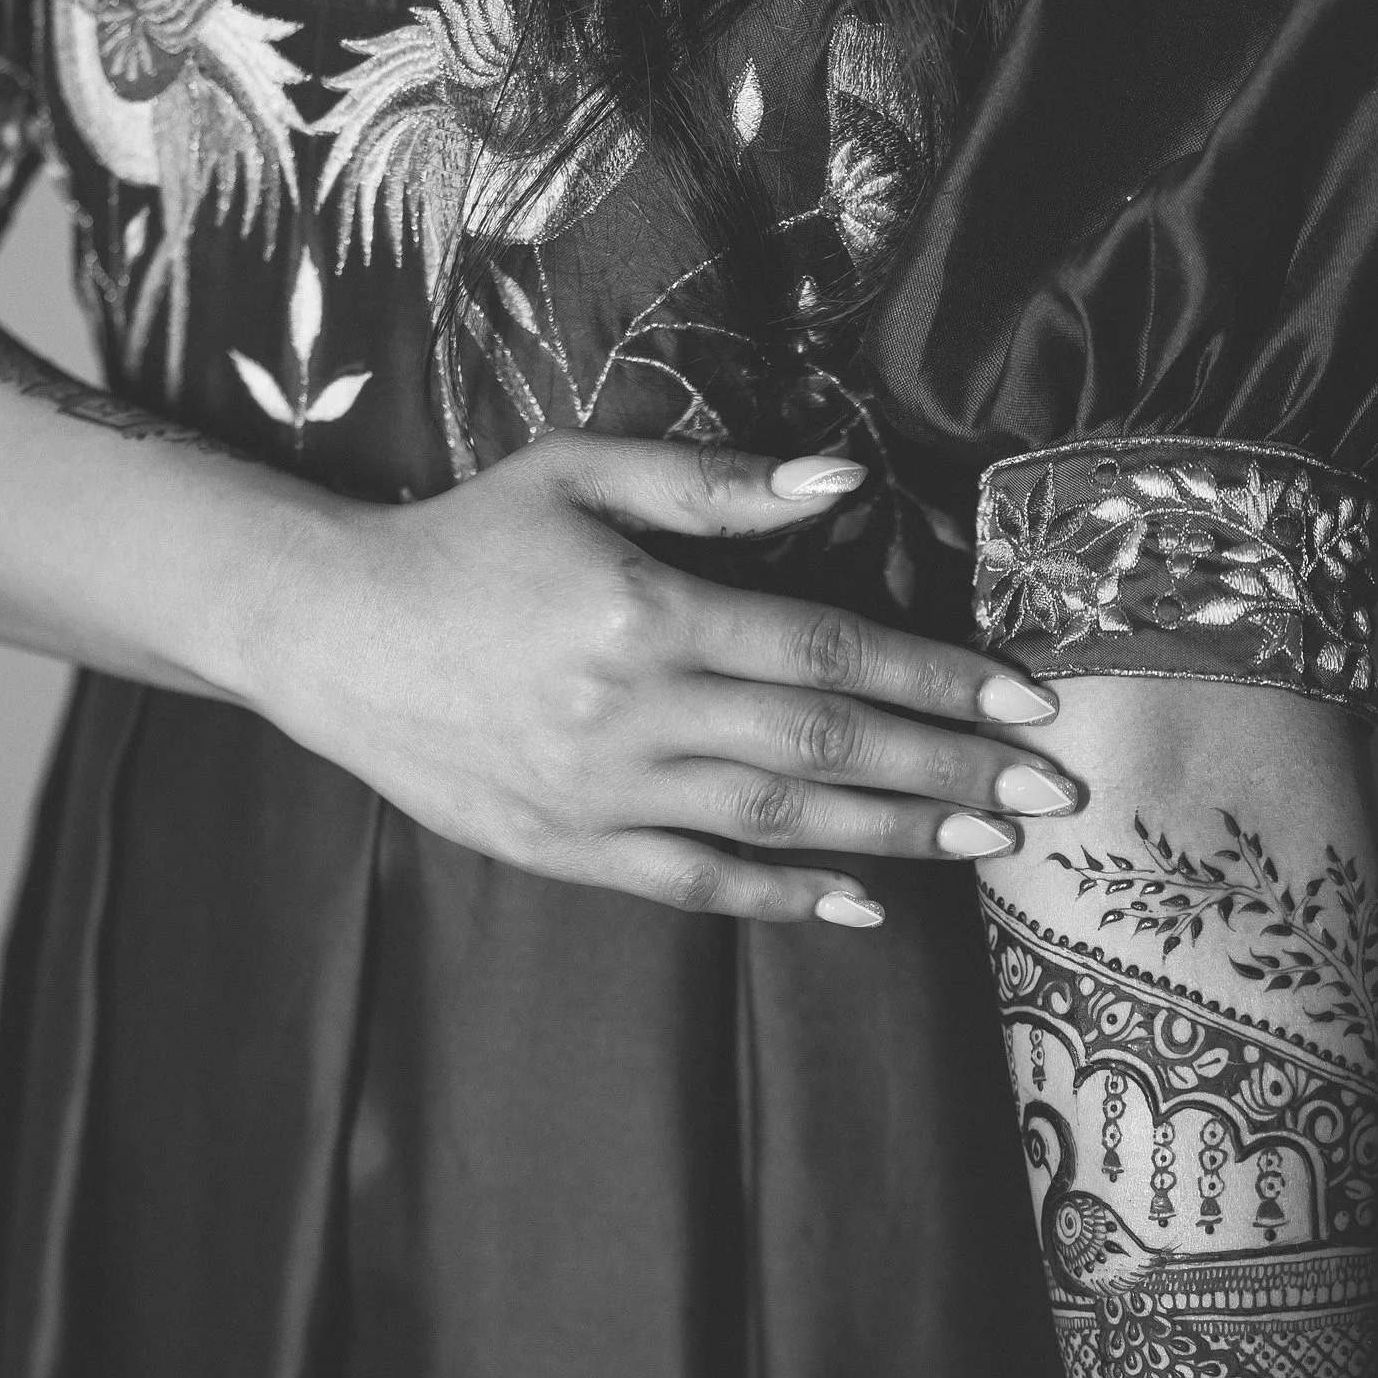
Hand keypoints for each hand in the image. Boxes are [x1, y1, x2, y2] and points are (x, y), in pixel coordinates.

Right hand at [251, 435, 1075, 915]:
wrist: (327, 631)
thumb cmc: (463, 540)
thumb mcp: (580, 475)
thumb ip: (713, 486)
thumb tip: (842, 482)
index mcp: (647, 611)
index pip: (826, 650)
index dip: (936, 677)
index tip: (1026, 699)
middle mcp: (632, 710)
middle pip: (823, 745)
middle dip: (949, 769)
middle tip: (1051, 792)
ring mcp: (600, 792)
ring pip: (776, 821)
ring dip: (894, 833)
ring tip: (989, 841)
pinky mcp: (565, 848)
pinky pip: (692, 883)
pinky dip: (780, 897)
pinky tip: (859, 902)